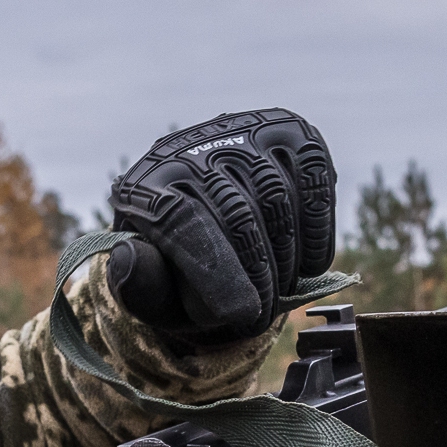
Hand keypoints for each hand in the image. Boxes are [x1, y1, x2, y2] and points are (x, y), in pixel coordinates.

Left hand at [106, 109, 337, 343]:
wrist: (212, 221)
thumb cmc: (180, 265)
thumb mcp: (154, 289)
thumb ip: (140, 284)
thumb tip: (127, 257)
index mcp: (146, 186)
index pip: (183, 222)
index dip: (219, 274)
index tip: (244, 315)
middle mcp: (191, 147)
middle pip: (237, 214)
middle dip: (259, 277)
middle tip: (263, 316)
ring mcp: (240, 132)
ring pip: (277, 198)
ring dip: (289, 259)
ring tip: (281, 291)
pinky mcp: (286, 130)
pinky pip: (314, 179)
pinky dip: (319, 229)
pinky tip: (309, 261)